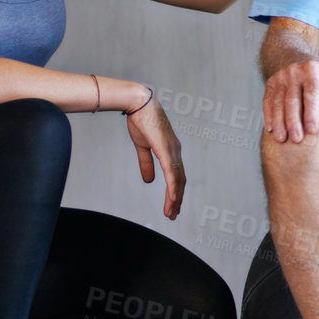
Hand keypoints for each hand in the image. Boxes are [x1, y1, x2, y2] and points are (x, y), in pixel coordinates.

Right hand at [124, 95, 184, 218]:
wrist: (138, 103)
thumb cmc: (140, 120)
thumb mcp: (142, 147)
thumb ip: (146, 164)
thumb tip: (149, 181)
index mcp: (170, 151)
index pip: (176, 175)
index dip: (175, 191)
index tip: (172, 205)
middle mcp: (175, 152)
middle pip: (180, 181)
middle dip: (177, 199)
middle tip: (173, 215)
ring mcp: (172, 150)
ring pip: (177, 180)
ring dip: (175, 198)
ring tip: (171, 213)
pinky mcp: (166, 150)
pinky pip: (172, 173)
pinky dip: (173, 188)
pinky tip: (173, 200)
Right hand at [263, 58, 318, 142]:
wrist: (301, 60)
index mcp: (312, 70)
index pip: (311, 93)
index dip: (311, 112)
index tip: (312, 130)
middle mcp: (294, 71)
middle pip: (292, 100)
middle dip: (293, 121)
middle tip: (297, 139)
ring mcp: (280, 77)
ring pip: (278, 102)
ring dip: (279, 121)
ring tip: (281, 139)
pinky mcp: (270, 83)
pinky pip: (267, 101)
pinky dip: (268, 115)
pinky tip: (270, 129)